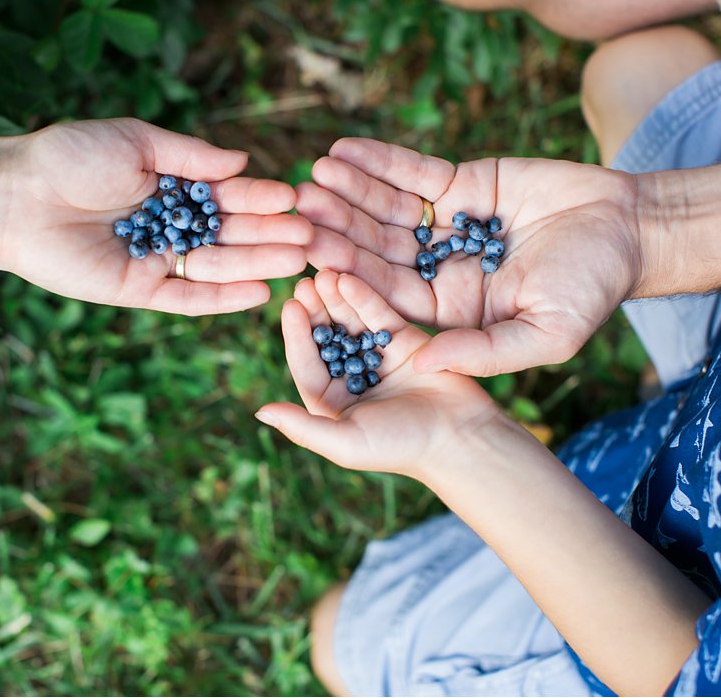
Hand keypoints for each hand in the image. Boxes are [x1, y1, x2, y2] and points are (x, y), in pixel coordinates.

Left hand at [0, 119, 311, 315]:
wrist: (17, 196)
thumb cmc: (71, 158)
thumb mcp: (137, 142)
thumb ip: (191, 156)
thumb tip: (242, 162)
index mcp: (169, 185)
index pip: (226, 195)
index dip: (260, 198)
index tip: (295, 198)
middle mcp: (167, 225)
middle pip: (229, 234)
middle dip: (270, 235)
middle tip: (310, 237)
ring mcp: (155, 260)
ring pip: (216, 266)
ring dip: (257, 264)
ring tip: (296, 260)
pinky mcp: (137, 290)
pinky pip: (187, 298)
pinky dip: (223, 297)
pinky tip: (259, 291)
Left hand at [255, 271, 509, 478]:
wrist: (460, 439)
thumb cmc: (400, 447)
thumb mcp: (345, 442)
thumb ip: (302, 428)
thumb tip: (259, 411)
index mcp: (331, 401)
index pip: (307, 362)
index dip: (297, 335)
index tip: (290, 306)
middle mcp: (350, 377)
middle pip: (325, 337)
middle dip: (315, 311)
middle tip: (303, 282)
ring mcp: (378, 357)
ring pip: (350, 322)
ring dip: (336, 299)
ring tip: (324, 273)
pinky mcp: (405, 342)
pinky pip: (379, 315)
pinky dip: (364, 297)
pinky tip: (349, 278)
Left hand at [298, 138, 642, 375]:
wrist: (632, 227)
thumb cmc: (594, 288)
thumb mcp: (547, 334)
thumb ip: (485, 351)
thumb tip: (425, 367)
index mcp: (448, 310)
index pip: (389, 294)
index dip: (353, 275)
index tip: (317, 260)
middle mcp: (438, 269)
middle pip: (377, 249)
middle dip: (339, 229)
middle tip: (300, 210)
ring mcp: (445, 225)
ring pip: (385, 209)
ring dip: (350, 191)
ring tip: (315, 173)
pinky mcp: (459, 184)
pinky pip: (411, 173)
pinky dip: (379, 160)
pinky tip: (344, 149)